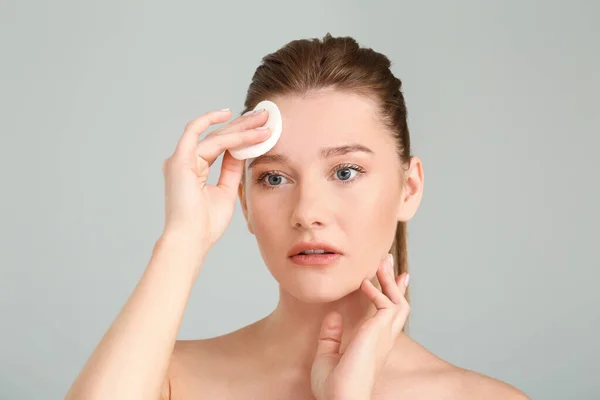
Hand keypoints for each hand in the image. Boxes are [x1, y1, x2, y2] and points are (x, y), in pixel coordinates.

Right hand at [161, 108, 269, 247]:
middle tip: (264, 116)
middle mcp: (185, 161)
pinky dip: (210, 121)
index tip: (262, 128)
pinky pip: (195, 132)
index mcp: (194, 169)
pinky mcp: (179, 160)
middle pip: (219, 137)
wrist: (192, 240)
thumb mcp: (225, 191)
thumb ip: (231, 170)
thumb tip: (243, 151)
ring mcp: (180, 160)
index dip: (242, 135)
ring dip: (239, 128)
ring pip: (215, 136)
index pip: (221, 146)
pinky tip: (229, 115)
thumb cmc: (206, 224)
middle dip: (243, 125)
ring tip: (261, 122)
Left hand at [311, 254, 409, 399]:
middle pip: (398, 304)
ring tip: (381, 261)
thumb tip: (334, 315)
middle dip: (394, 281)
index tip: (395, 279)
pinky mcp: (378, 331)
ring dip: (389, 280)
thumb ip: (330, 336)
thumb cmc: (334, 388)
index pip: (387, 316)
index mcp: (373, 344)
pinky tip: (364, 283)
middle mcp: (382, 339)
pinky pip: (385, 303)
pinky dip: (377, 290)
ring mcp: (383, 335)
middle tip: (388, 260)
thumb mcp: (327, 356)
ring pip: (397, 300)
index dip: (391, 296)